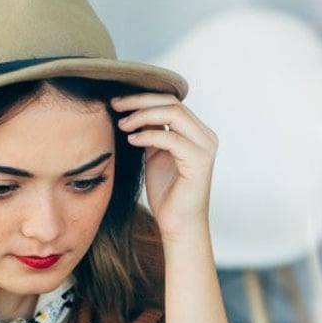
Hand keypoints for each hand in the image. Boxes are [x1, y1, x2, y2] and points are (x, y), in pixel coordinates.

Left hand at [112, 93, 217, 241]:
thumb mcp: (154, 155)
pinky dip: (148, 136)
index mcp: (197, 132)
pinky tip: (131, 140)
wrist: (178, 224)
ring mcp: (205, 147)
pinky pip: (171, 138)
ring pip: (174, 114)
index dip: (143, 98)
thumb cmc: (167, 194)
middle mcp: (205, 136)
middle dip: (140, 101)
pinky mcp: (199, 161)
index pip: (170, 102)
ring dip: (143, 115)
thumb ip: (150, 132)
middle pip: (172, 102)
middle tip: (116, 105)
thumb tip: (132, 111)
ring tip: (122, 124)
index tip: (118, 103)